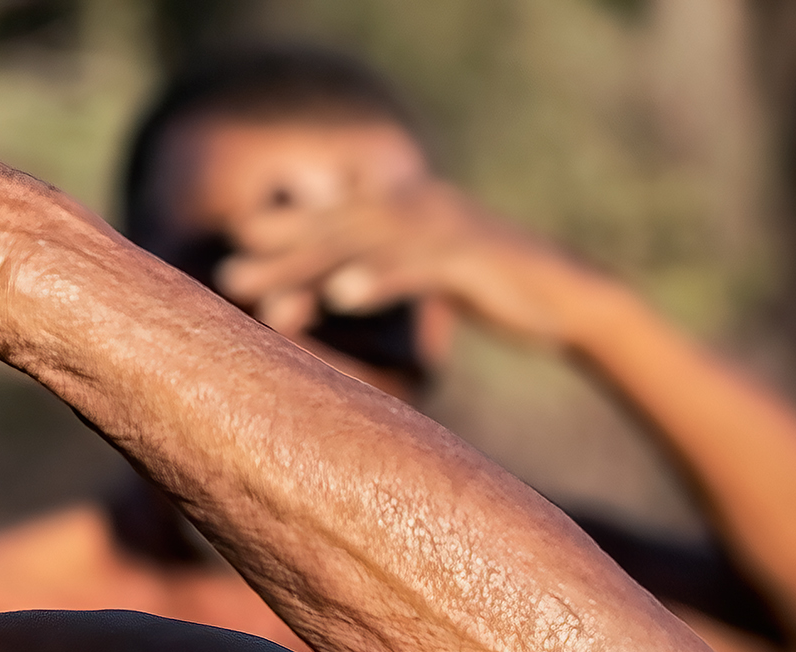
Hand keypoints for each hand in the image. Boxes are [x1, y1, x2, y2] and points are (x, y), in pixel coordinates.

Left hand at [213, 174, 623, 346]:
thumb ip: (379, 265)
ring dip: (312, 273)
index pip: (331, 215)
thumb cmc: (490, 286)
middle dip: (280, 255)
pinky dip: (377, 277)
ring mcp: (443, 227)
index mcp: (404, 204)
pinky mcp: (471, 256)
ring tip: (267, 303)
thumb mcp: (426, 270)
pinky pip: (415, 266)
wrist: (568, 297)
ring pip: (365, 246)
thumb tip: (325, 283)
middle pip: (336, 229)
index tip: (232, 248)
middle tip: (227, 279)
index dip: (283, 228)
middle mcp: (417, 204)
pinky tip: (342, 295)